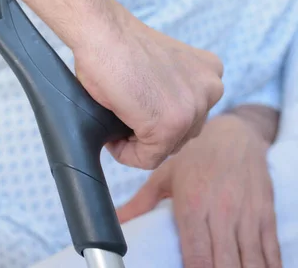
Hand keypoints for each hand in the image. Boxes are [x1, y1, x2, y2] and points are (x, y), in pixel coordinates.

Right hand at [73, 10, 223, 169]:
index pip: (190, 115)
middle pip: (182, 133)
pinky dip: (126, 153)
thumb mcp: (166, 69)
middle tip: (126, 116)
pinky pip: (147, 158)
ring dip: (140, 141)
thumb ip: (176, 92)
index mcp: (210, 72)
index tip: (136, 110)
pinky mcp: (169, 126)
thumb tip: (161, 122)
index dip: (158, 117)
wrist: (102, 32)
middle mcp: (211, 89)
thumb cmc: (120, 46)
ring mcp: (193, 108)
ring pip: (166, 147)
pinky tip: (113, 135)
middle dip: (152, 131)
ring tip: (120, 120)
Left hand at [117, 114, 280, 266]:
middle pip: (224, 264)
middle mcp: (221, 211)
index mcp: (192, 204)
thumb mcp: (165, 175)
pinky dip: (268, 265)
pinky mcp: (265, 214)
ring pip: (250, 261)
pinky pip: (271, 251)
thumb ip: (141, 203)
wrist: (234, 133)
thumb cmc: (196, 157)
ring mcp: (246, 214)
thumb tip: (114, 220)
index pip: (196, 256)